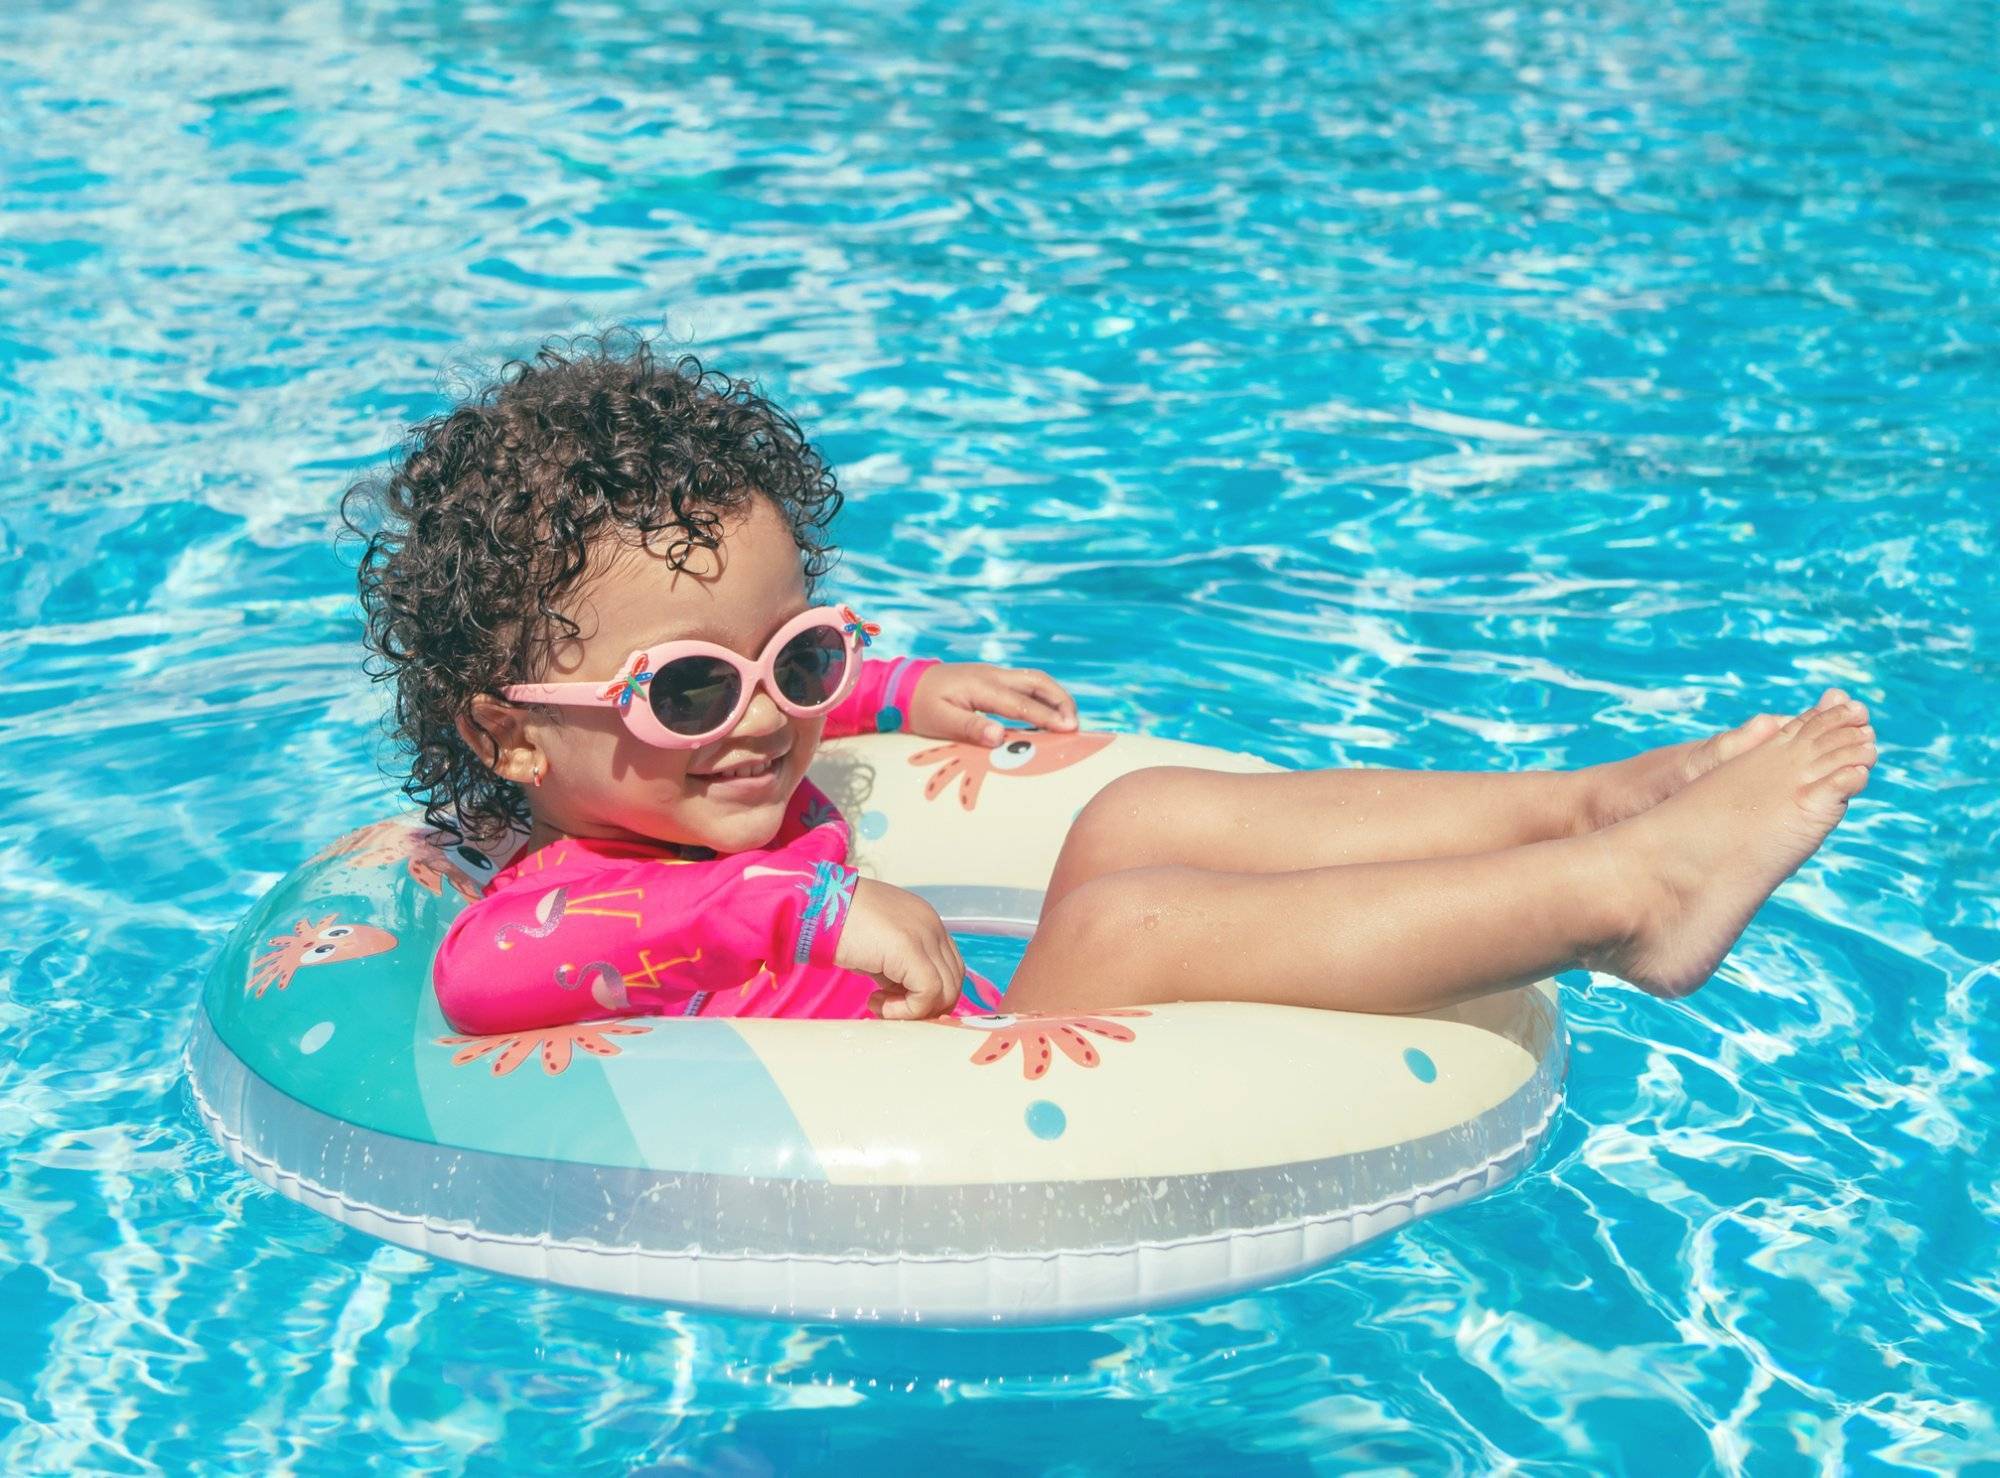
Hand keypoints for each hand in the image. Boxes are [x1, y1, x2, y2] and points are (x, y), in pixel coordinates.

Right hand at [836, 879, 964, 1019]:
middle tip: (890, 1008)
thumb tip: (905, 998)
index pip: (949, 967)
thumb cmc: (838, 926)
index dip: (929, 993)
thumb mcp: (878, 949)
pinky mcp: (910, 949)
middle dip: (925, 1005)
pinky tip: (875, 1001)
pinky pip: (928, 993)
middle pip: (953, 980)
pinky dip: (906, 1010)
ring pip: (945, 990)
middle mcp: (933, 926)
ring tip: (879, 1004)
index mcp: (927, 922)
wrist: (816, 906)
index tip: (897, 1001)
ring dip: (913, 1009)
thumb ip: (898, 969)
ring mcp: (925, 935)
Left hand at [908, 662, 1079, 746]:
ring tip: (1069, 720)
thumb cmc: (920, 705)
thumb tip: (999, 736)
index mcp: (981, 685)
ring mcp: (994, 674)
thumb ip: (970, 727)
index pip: (1021, 703)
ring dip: (1056, 697)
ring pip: (1035, 680)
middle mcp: (992, 675)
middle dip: (1061, 701)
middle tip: (1076, 725)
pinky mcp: (993, 679)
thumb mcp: (939, 720)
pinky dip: (1043, 697)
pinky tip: (1050, 714)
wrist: (904, 684)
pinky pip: (1026, 685)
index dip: (1047, 717)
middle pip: (1037, 681)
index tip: (1070, 729)